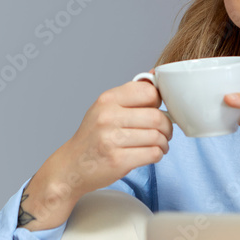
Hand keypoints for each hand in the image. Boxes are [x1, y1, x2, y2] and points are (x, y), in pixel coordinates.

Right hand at [60, 75, 172, 195]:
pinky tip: (152, 153)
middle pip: (156, 117)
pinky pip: (152, 154)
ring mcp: (111, 139)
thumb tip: (154, 74)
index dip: (159, 101)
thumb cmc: (93, 136)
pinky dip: (158, 154)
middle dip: (167, 126)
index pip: (149, 92)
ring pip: (157, 137)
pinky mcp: (118, 160)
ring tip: (160, 145)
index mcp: (107, 100)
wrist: (72, 166)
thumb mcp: (105, 108)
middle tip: (165, 132)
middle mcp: (108, 117)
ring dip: (164, 143)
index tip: (159, 109)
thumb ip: (130, 93)